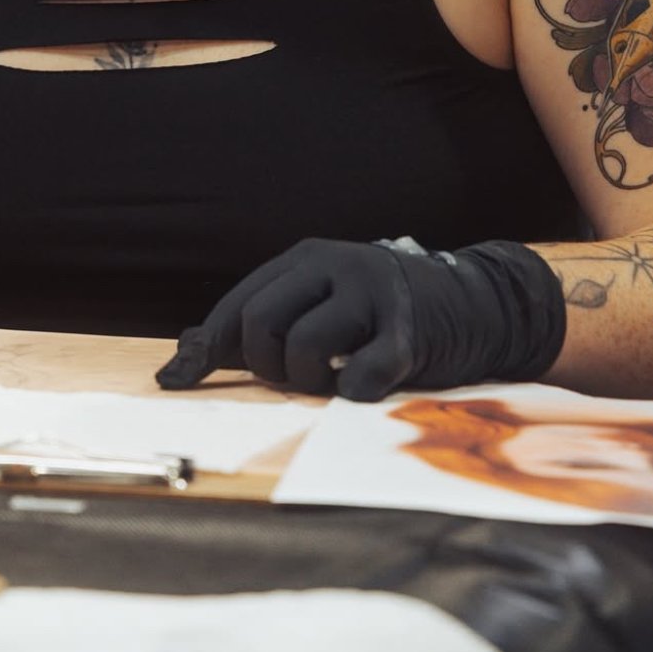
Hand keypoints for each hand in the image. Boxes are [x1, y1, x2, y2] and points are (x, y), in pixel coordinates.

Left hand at [155, 237, 566, 400]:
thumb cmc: (378, 312)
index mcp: (305, 258)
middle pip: (261, 325)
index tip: (177, 380)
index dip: (207, 348)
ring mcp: (373, 296)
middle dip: (266, 366)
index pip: (239, 304)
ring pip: (303, 352)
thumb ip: (260, 323)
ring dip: (308, 383)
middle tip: (294, 375)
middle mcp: (336, 265)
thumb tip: (180, 361)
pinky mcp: (407, 336)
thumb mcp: (319, 302)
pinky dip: (350, 393)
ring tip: (331, 377)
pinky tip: (361, 384)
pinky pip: (356, 379)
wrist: (475, 304)